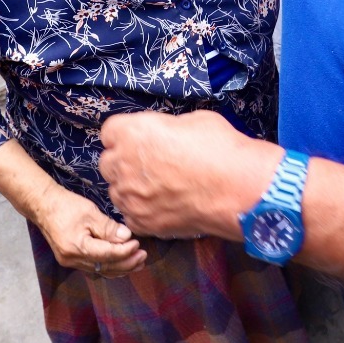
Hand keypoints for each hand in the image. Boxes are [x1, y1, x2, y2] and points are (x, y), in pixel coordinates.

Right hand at [30, 181, 146, 275]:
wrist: (43, 206)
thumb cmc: (65, 206)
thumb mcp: (89, 212)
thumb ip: (108, 227)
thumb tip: (127, 237)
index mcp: (76, 247)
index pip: (107, 255)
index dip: (125, 251)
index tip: (138, 244)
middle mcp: (72, 259)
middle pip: (105, 267)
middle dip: (126, 263)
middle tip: (143, 256)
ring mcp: (70, 262)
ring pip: (100, 270)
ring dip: (120, 267)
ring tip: (138, 263)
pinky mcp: (70, 259)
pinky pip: (94, 267)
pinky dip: (109, 266)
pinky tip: (121, 264)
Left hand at [100, 110, 279, 240]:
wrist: (235, 189)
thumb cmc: (219, 149)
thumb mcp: (192, 120)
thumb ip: (167, 128)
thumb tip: (166, 135)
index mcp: (131, 132)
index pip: (110, 132)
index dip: (126, 135)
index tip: (140, 139)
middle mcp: (122, 164)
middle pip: (108, 162)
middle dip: (124, 161)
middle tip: (150, 163)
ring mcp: (129, 196)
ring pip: (117, 191)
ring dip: (131, 188)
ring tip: (159, 187)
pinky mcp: (141, 222)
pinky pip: (130, 215)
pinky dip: (142, 211)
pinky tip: (163, 205)